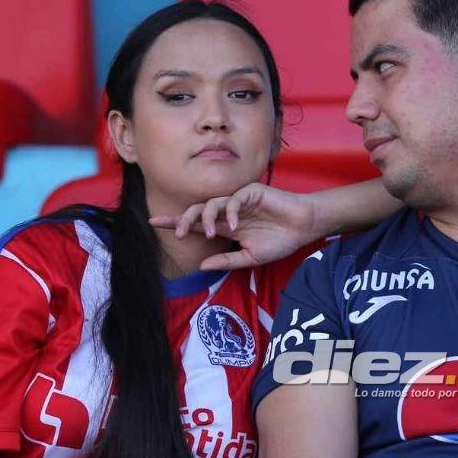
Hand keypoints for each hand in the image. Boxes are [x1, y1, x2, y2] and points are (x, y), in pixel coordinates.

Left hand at [149, 183, 318, 270]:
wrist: (302, 228)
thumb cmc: (279, 241)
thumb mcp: (250, 258)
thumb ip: (227, 261)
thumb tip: (202, 266)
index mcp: (225, 226)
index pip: (195, 224)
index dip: (175, 223)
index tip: (155, 224)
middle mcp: (227, 212)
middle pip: (196, 211)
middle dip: (183, 219)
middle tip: (178, 232)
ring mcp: (238, 201)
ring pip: (211, 203)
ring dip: (206, 218)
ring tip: (210, 233)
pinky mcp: (250, 192)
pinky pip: (233, 199)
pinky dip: (231, 212)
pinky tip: (234, 225)